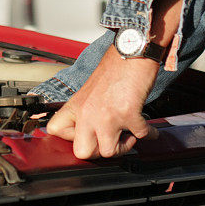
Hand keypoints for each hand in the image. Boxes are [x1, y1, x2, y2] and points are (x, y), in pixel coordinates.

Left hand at [46, 44, 159, 158]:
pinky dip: (148, 135)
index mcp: (76, 106)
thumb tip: (88, 132)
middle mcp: (88, 113)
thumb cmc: (113, 68)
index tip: (86, 134)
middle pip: (82, 152)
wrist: (131, 53)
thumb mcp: (88, 90)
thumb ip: (85, 110)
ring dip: (124, 146)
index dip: (71, 137)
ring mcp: (107, 116)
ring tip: (128, 134)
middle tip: (108, 141)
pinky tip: (149, 130)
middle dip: (98, 152)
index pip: (55, 131)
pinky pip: (140, 137)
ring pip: (109, 152)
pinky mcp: (128, 114)